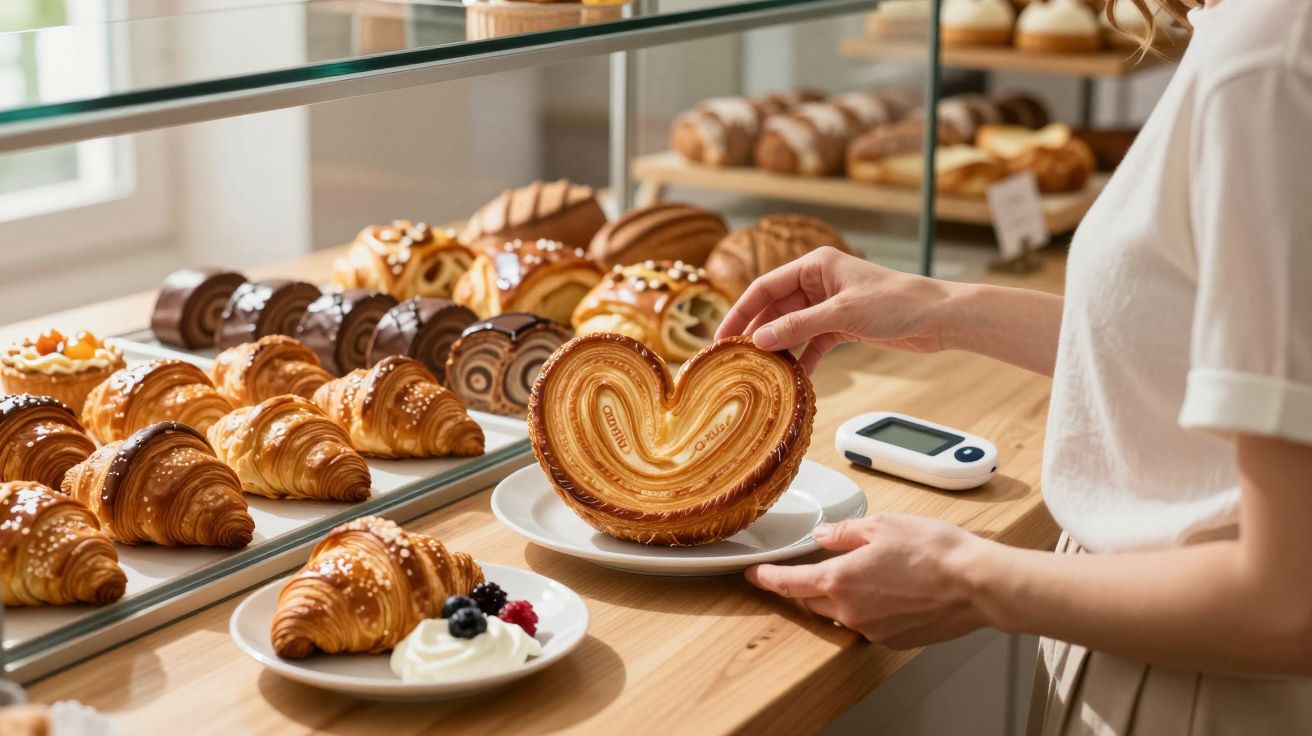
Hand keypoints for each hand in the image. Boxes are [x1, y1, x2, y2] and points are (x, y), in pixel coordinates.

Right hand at [715, 247, 956, 373]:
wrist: (939, 318)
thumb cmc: (897, 302)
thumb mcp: (842, 314)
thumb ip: (799, 326)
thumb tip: (760, 340)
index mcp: (815, 265)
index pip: (765, 286)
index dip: (741, 310)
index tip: (722, 336)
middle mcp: (819, 281)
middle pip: (775, 308)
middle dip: (757, 332)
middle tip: (734, 359)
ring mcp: (830, 305)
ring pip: (793, 327)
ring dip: (779, 348)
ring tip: (759, 371)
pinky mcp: (843, 326)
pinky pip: (813, 343)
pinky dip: (804, 358)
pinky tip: (793, 377)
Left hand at [746, 513, 990, 648]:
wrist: (976, 584)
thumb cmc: (935, 551)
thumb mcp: (883, 526)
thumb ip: (845, 533)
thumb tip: (822, 536)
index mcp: (840, 580)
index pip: (790, 583)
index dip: (768, 578)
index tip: (754, 575)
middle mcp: (850, 611)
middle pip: (812, 600)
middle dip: (806, 585)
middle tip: (811, 567)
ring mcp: (872, 629)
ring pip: (839, 614)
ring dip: (839, 596)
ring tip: (862, 574)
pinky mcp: (892, 640)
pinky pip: (866, 624)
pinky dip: (866, 608)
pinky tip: (887, 591)